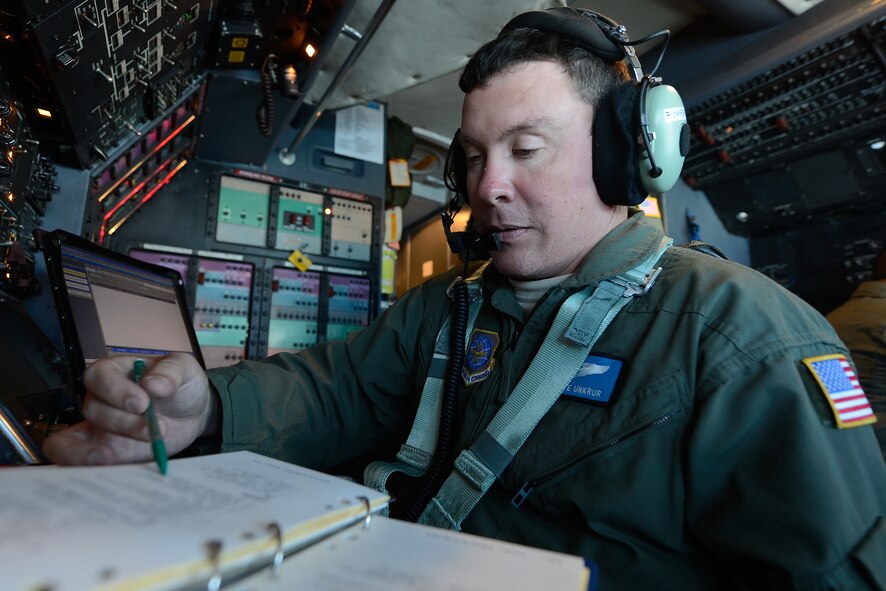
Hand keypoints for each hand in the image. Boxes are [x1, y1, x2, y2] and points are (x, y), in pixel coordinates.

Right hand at [42, 353, 214, 465]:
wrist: (192, 414)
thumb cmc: (182, 386)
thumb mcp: (185, 368)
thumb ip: (172, 372)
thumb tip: (152, 384)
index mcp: (117, 372)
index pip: (100, 376)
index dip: (116, 390)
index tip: (142, 404)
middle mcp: (102, 398)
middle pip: (93, 408)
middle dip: (123, 423)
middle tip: (152, 431)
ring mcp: (98, 426)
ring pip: (77, 436)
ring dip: (98, 448)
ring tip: (116, 457)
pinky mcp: (103, 450)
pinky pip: (74, 458)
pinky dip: (81, 464)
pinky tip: (104, 468)